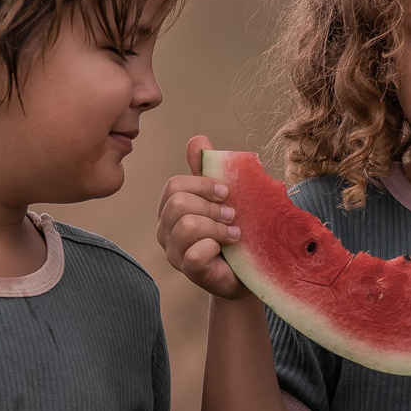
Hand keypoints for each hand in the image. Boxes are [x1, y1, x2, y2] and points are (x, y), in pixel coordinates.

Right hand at [156, 134, 246, 300]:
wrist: (245, 271)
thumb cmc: (231, 232)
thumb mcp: (222, 199)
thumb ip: (207, 172)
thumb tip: (197, 139)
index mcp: (170, 208)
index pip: (174, 185)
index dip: (203, 184)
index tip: (227, 193)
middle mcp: (165, 230)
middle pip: (178, 203)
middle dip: (211, 206)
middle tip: (232, 216)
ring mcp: (173, 252)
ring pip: (186, 225)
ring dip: (217, 226)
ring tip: (233, 233)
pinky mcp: (188, 271)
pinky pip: (195, 253)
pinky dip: (215, 246)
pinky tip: (225, 249)